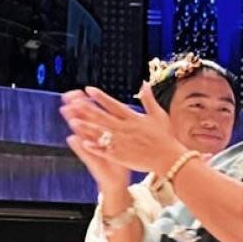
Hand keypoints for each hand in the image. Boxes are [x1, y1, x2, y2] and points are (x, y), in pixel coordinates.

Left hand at [61, 84, 186, 173]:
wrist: (169, 158)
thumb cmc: (165, 137)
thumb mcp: (158, 115)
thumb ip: (149, 99)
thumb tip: (144, 83)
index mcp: (133, 118)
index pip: (113, 105)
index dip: (100, 97)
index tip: (88, 90)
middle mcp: (125, 128)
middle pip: (103, 117)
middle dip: (87, 109)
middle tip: (73, 102)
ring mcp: (122, 142)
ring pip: (101, 133)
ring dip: (86, 127)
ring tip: (73, 121)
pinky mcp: (121, 156)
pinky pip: (105, 151)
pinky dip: (95, 147)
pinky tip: (83, 143)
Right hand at [62, 91, 130, 194]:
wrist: (116, 180)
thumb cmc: (118, 158)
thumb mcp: (118, 138)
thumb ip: (115, 121)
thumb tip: (113, 105)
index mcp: (100, 132)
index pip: (90, 113)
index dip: (84, 101)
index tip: (77, 91)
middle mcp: (92, 139)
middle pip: (83, 120)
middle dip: (75, 109)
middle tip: (67, 97)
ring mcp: (91, 150)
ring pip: (81, 134)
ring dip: (74, 124)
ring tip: (68, 113)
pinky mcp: (93, 162)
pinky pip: (85, 153)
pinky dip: (79, 147)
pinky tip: (72, 139)